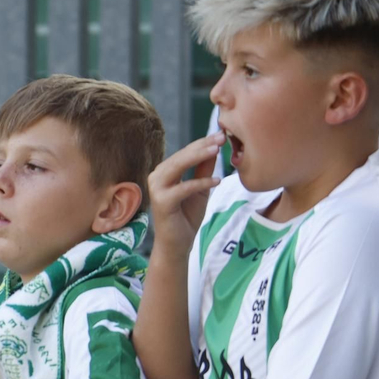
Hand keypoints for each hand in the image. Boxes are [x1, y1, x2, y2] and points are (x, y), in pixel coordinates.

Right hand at [146, 133, 223, 254]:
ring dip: (198, 157)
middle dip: (202, 145)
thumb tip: (215, 147)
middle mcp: (156, 177)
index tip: (221, 134)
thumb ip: (204, 169)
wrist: (176, 244)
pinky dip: (200, 183)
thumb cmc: (186, 216)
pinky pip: (183, 188)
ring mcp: (156, 189)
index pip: (184, 153)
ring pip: (177, 167)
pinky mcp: (162, 202)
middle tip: (221, 136)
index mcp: (164, 172)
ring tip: (218, 149)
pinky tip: (217, 181)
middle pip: (180, 156)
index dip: (202, 143)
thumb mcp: (200, 188)